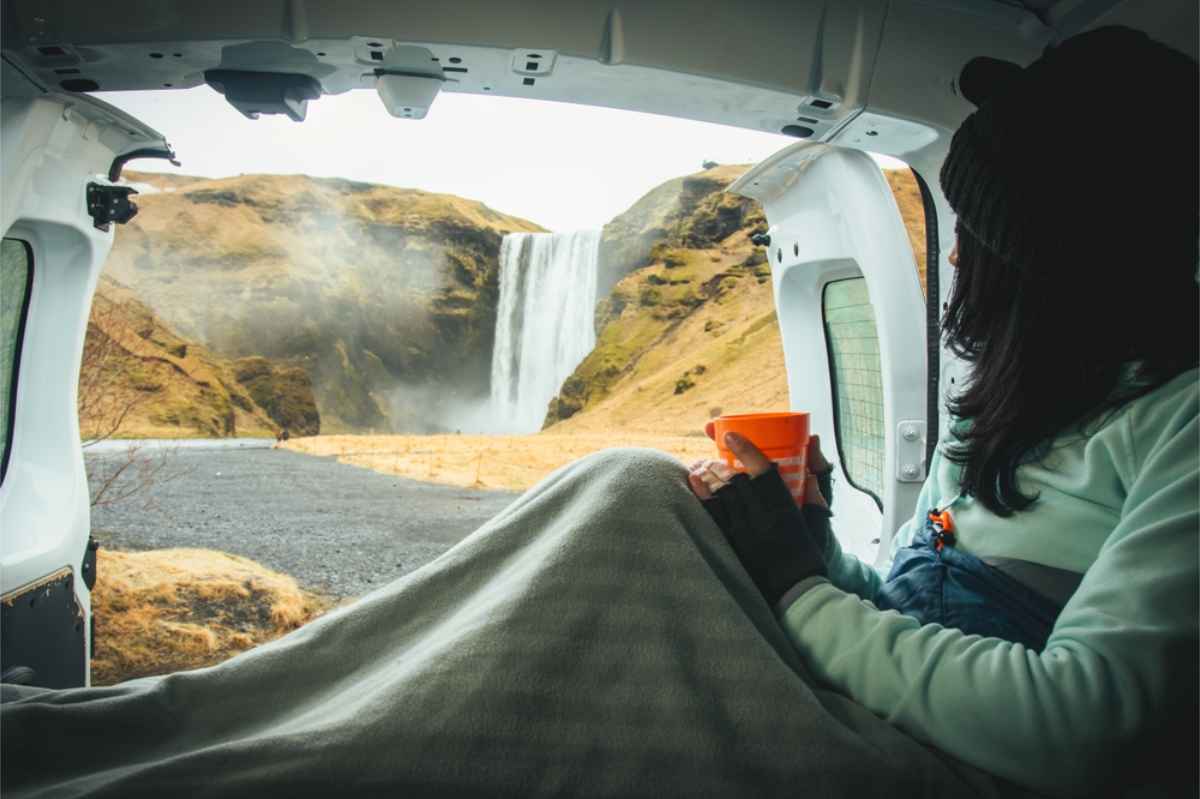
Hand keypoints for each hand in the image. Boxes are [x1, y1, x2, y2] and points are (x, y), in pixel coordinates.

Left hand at [687, 432, 831, 605]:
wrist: (797, 594)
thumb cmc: (808, 556)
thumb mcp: (815, 522)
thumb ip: (812, 494)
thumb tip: (813, 465)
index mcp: (783, 510)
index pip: (762, 473)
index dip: (745, 450)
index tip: (731, 435)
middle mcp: (760, 519)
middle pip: (736, 482)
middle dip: (721, 463)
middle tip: (714, 452)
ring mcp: (743, 533)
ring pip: (720, 497)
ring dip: (708, 477)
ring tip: (701, 465)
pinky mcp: (731, 546)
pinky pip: (711, 517)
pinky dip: (701, 497)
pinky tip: (694, 484)